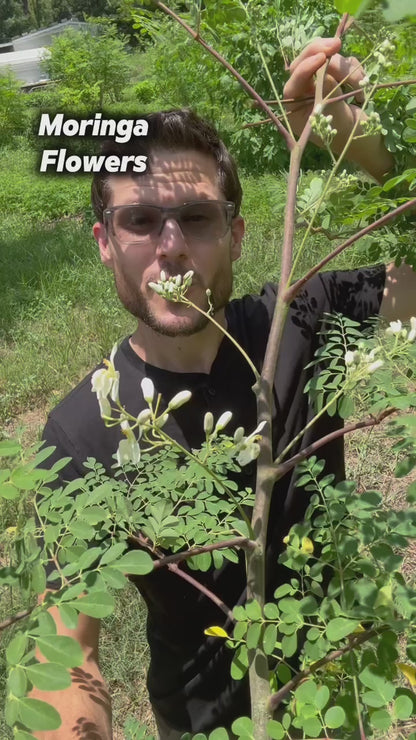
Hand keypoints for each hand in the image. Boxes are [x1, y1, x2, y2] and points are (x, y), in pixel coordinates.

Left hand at [282, 37, 392, 180]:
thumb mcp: (336, 119)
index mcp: (296, 107)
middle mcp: (306, 92)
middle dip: (321, 51)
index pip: (294, 80)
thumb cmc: (347, 138)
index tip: (322, 57)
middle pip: (307, 60)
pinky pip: (345, 63)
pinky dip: (356, 72)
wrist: (364, 142)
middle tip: (337, 44)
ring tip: (359, 90)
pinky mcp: (338, 78)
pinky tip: (362, 90)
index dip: (306, 66)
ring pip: (329, 59)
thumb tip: (323, 72)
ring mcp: (322, 82)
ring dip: (346, 70)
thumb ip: (328, 96)